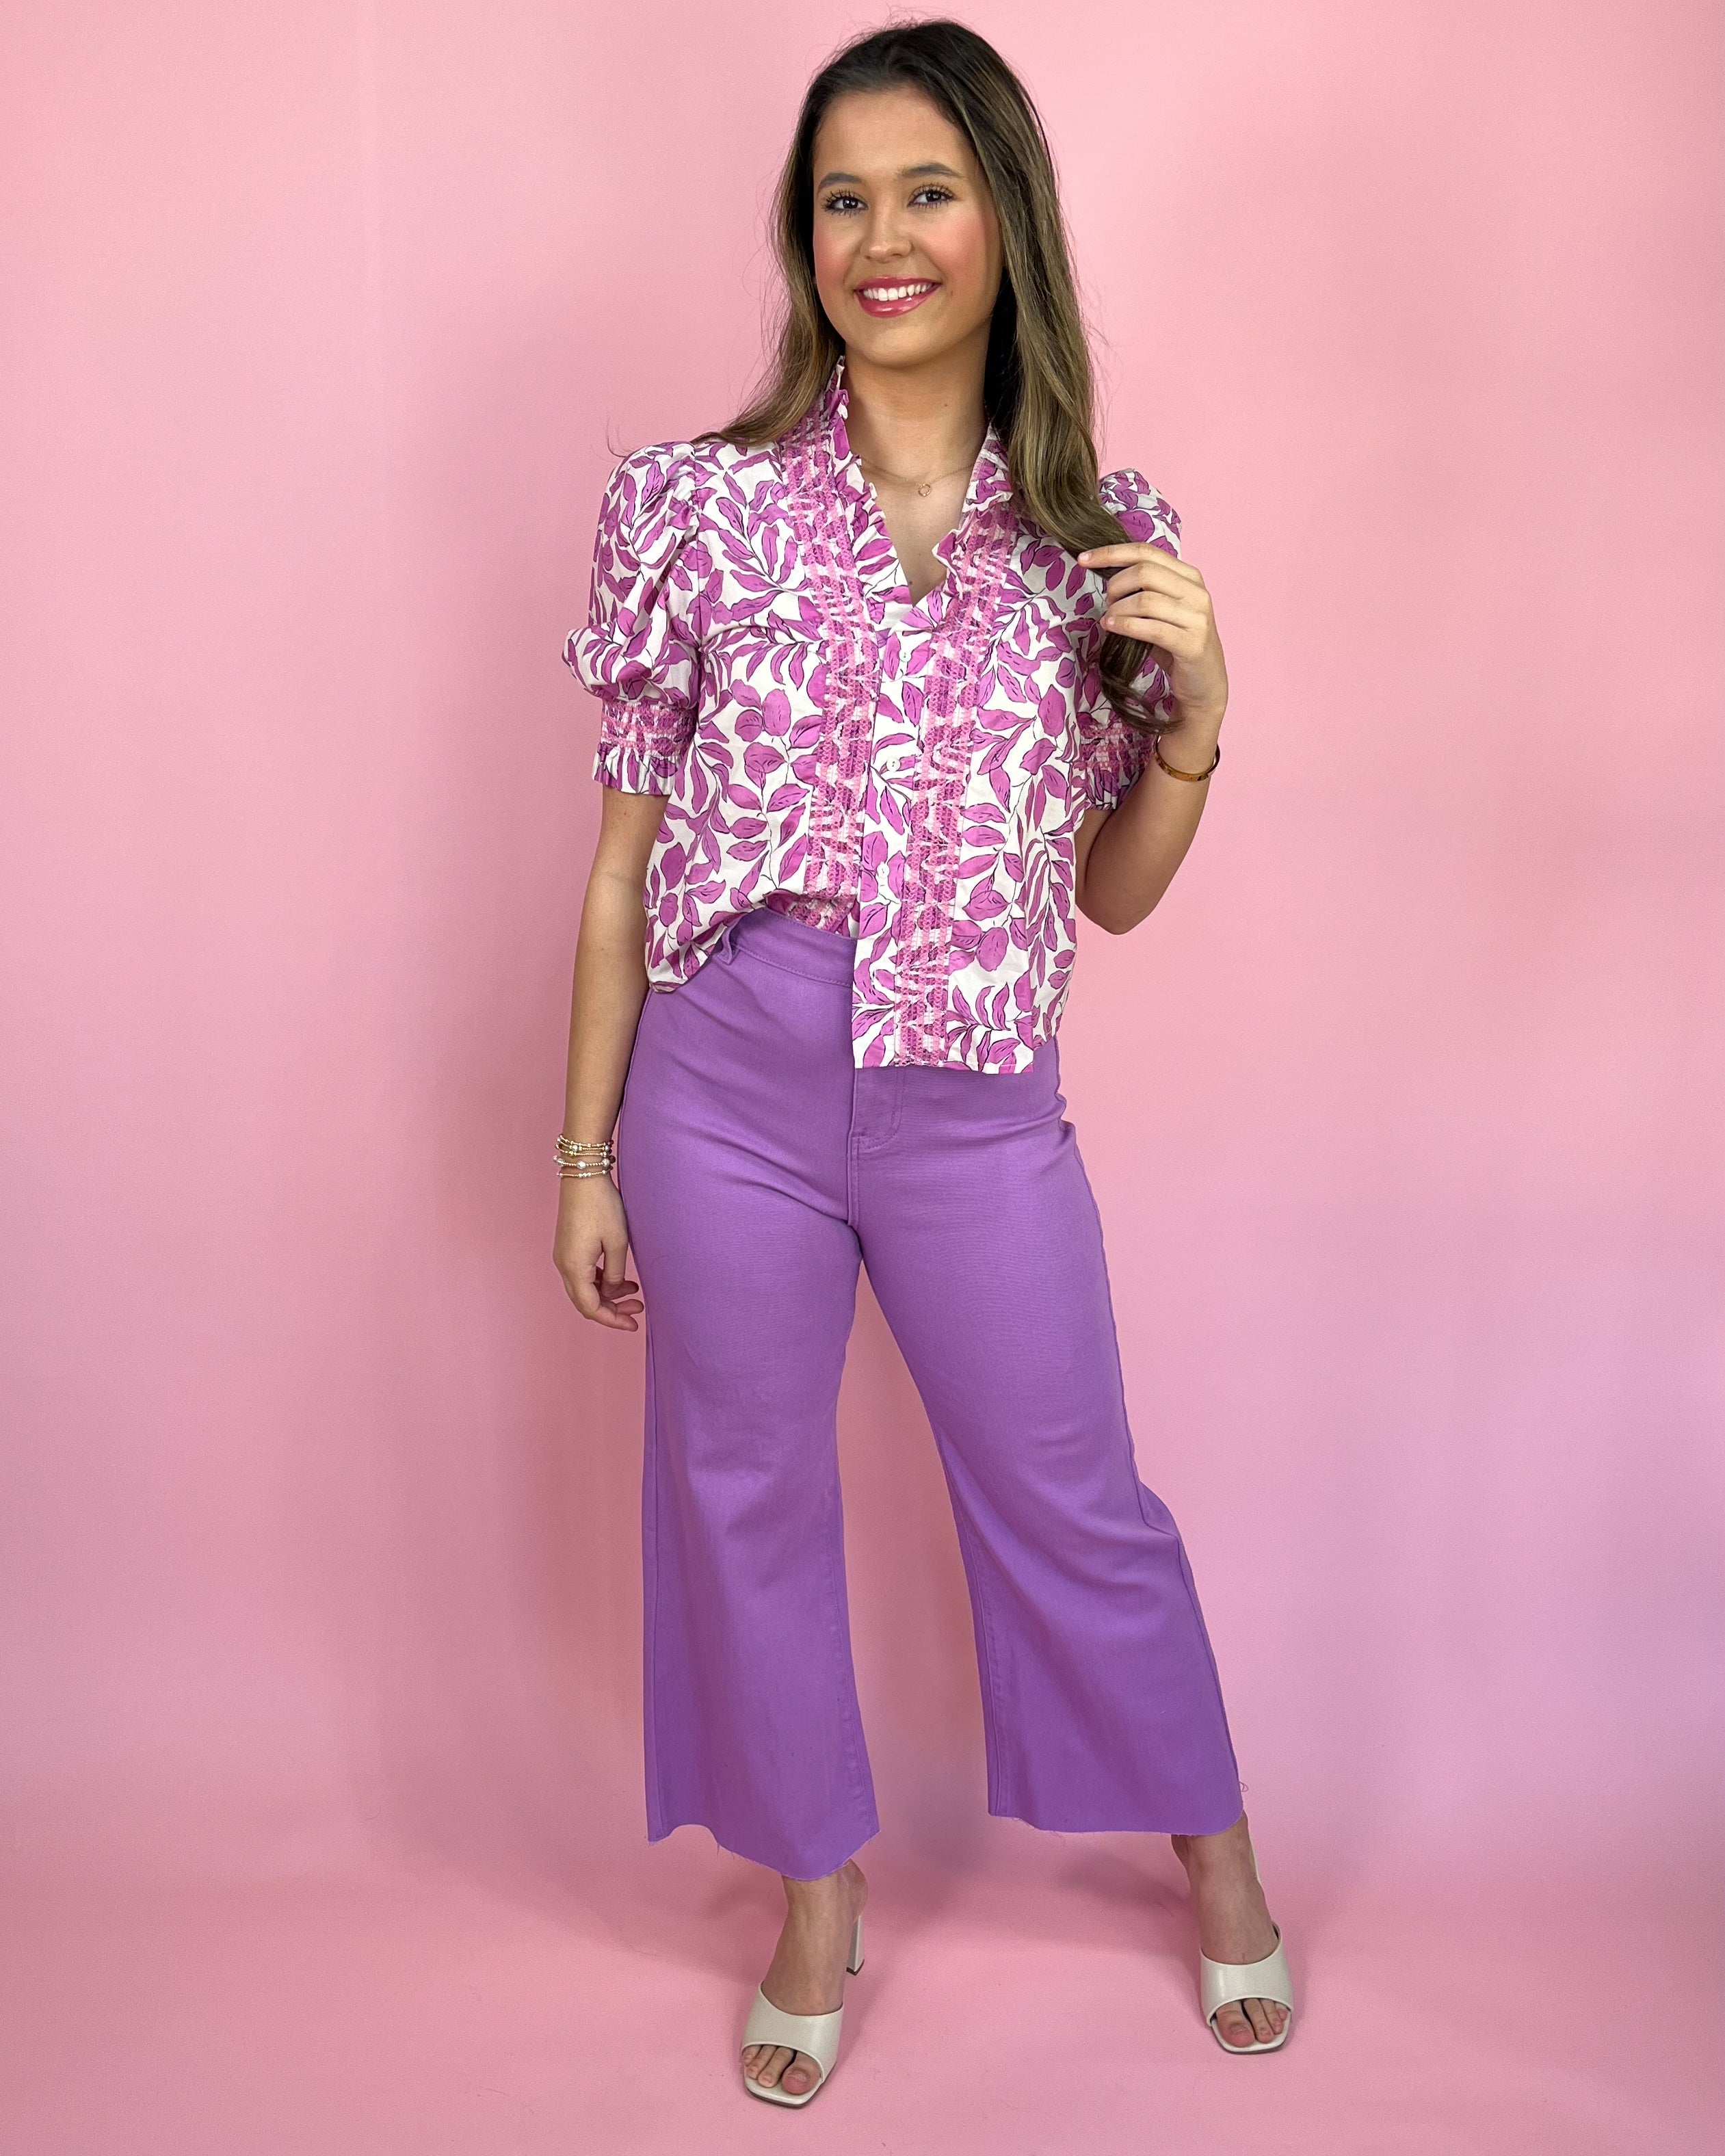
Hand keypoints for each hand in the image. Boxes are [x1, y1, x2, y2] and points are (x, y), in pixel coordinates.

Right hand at [553, 1175, 643, 1329]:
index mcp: (574, 1268)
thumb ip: (615, 1274)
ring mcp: (563, 1256)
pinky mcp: (567, 1247)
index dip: (613, 1319)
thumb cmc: (602, 1206)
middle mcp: (563, 1266)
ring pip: (584, 1289)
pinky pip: (582, 1274)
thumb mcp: (618, 1243)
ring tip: (634, 1291)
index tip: (634, 1323)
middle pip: (585, 1302)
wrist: (583, 1176)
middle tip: (637, 1309)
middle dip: (612, 1309)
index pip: (591, 1308)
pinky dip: (600, 1281)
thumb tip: (611, 1292)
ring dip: (607, 1294)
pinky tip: (619, 1277)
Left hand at [1077, 541, 1228, 727]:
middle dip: (1116, 586)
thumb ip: (1143, 590)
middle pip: (1144, 572)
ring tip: (1109, 620)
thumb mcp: (1162, 610)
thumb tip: (1106, 576)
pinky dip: (1125, 626)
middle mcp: (1196, 592)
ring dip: (1118, 609)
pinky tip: (1112, 628)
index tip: (1083, 559)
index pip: (1146, 552)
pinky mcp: (1191, 643)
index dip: (1111, 553)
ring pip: (1145, 600)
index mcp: (1189, 576)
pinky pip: (1151, 628)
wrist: (1204, 682)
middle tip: (1107, 603)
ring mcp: (1196, 617)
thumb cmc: (1176, 644)